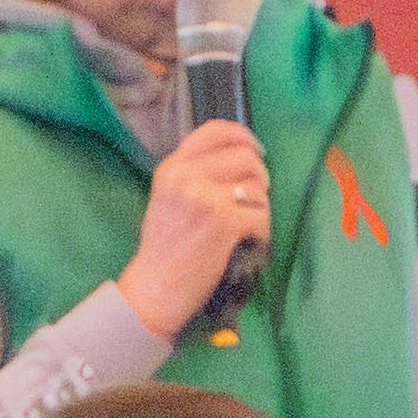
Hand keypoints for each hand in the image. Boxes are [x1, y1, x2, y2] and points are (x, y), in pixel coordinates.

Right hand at [113, 122, 275, 339]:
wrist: (155, 287)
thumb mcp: (168, 196)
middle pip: (245, 155)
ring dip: (261, 206)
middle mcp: (186, 176)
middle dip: (260, 175)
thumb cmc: (164, 247)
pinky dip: (262, 231)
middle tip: (256, 196)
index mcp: (172, 167)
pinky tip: (248, 241)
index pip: (214, 130)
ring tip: (246, 224)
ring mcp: (206, 197)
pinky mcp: (224, 220)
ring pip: (258, 186)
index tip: (255, 149)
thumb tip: (241, 155)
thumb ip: (194, 172)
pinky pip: (262, 215)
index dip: (242, 135)